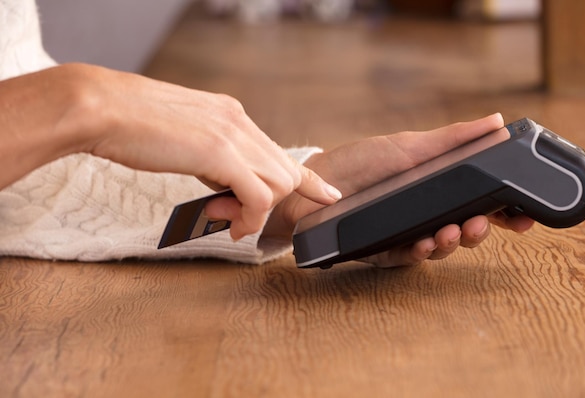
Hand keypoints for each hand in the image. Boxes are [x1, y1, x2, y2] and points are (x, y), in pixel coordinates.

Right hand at [0, 64, 340, 239]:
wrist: (100, 108)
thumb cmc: (130, 126)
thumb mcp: (183, 140)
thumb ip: (211, 162)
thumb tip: (226, 195)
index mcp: (230, 115)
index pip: (279, 151)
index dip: (309, 178)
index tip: (327, 195)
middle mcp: (239, 120)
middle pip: (285, 171)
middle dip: (266, 204)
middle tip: (226, 216)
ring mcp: (232, 133)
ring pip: (280, 184)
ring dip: (255, 212)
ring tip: (218, 216)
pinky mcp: (221, 151)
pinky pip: (260, 195)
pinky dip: (251, 218)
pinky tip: (228, 224)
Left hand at [263, 113, 533, 266]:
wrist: (314, 184)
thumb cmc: (361, 162)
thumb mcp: (409, 147)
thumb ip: (453, 140)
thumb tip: (497, 122)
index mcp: (437, 190)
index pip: (479, 203)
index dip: (505, 213)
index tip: (526, 217)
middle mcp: (426, 214)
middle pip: (465, 230)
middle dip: (481, 230)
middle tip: (483, 223)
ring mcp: (406, 234)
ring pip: (441, 248)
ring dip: (453, 242)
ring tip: (451, 231)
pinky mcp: (384, 250)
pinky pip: (409, 258)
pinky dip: (420, 252)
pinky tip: (426, 242)